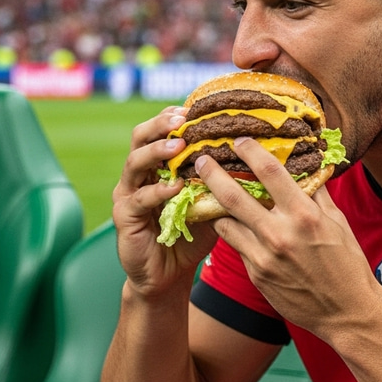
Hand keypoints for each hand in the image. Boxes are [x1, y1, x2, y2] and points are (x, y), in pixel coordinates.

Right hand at [112, 106, 217, 297]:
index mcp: (157, 166)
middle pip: (140, 138)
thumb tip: (256, 158)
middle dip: (160, 125)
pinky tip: (176, 186)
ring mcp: (128, 195)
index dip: (173, 117)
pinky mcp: (124, 217)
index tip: (194, 107)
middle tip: (182, 119)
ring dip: (157, 153)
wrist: (168, 273)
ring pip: (134, 163)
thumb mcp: (210, 200)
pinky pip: (139, 199)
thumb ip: (221, 180)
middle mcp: (138, 175)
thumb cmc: (192, 234)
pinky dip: (158, 192)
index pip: (160, 132)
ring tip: (178, 147)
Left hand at [195, 137, 381, 338]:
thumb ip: (317, 195)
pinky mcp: (256, 275)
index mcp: (305, 215)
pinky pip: (236, 246)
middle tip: (200, 160)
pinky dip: (231, 232)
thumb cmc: (348, 265)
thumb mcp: (338, 223)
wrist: (347, 312)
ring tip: (207, 193)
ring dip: (215, 206)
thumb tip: (307, 168)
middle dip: (212, 173)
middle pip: (233, 195)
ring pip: (225, 223)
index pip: (270, 172)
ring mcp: (264, 257)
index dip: (249, 151)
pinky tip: (230, 224)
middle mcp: (280, 233)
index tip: (238, 140)